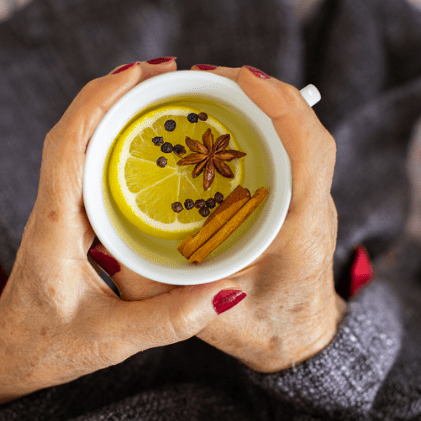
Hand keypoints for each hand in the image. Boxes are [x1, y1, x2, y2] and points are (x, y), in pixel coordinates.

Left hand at [0, 59, 246, 404]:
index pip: (67, 146)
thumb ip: (170, 320)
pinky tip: (146, 137)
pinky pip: (88, 162)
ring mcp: (60, 209)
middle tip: (167, 73)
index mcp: (56, 228)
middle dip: (115, 92)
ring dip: (114, 109)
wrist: (11, 353)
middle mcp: (53, 207)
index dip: (97, 102)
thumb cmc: (50, 347)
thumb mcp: (113, 339)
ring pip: (79, 141)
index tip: (136, 74)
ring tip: (160, 92)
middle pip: (74, 129)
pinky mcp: (71, 216)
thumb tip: (226, 289)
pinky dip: (114, 137)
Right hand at [89, 65, 344, 372]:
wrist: (302, 342)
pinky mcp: (300, 197)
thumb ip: (156, 291)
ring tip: (215, 92)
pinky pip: (291, 147)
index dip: (280, 107)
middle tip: (208, 80)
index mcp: (299, 227)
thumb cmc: (266, 332)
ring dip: (263, 103)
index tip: (242, 78)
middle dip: (262, 91)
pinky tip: (228, 123)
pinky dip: (264, 123)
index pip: (308, 152)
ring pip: (300, 133)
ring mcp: (310, 198)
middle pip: (305, 128)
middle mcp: (313, 203)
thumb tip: (107, 253)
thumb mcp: (207, 317)